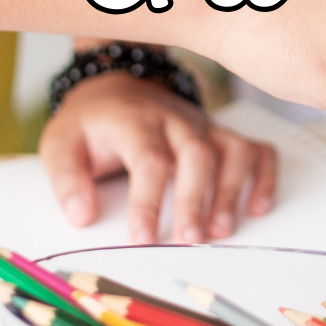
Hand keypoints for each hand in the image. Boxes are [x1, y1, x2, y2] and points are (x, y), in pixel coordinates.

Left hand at [39, 71, 275, 244]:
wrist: (118, 85)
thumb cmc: (93, 122)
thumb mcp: (60, 142)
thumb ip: (67, 179)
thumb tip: (81, 216)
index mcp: (136, 121)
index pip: (149, 159)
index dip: (148, 201)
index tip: (142, 238)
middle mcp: (177, 121)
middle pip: (197, 155)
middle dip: (196, 199)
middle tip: (188, 240)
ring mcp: (204, 126)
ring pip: (232, 150)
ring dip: (232, 190)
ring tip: (221, 229)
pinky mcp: (220, 134)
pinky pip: (256, 149)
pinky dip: (264, 176)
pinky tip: (259, 207)